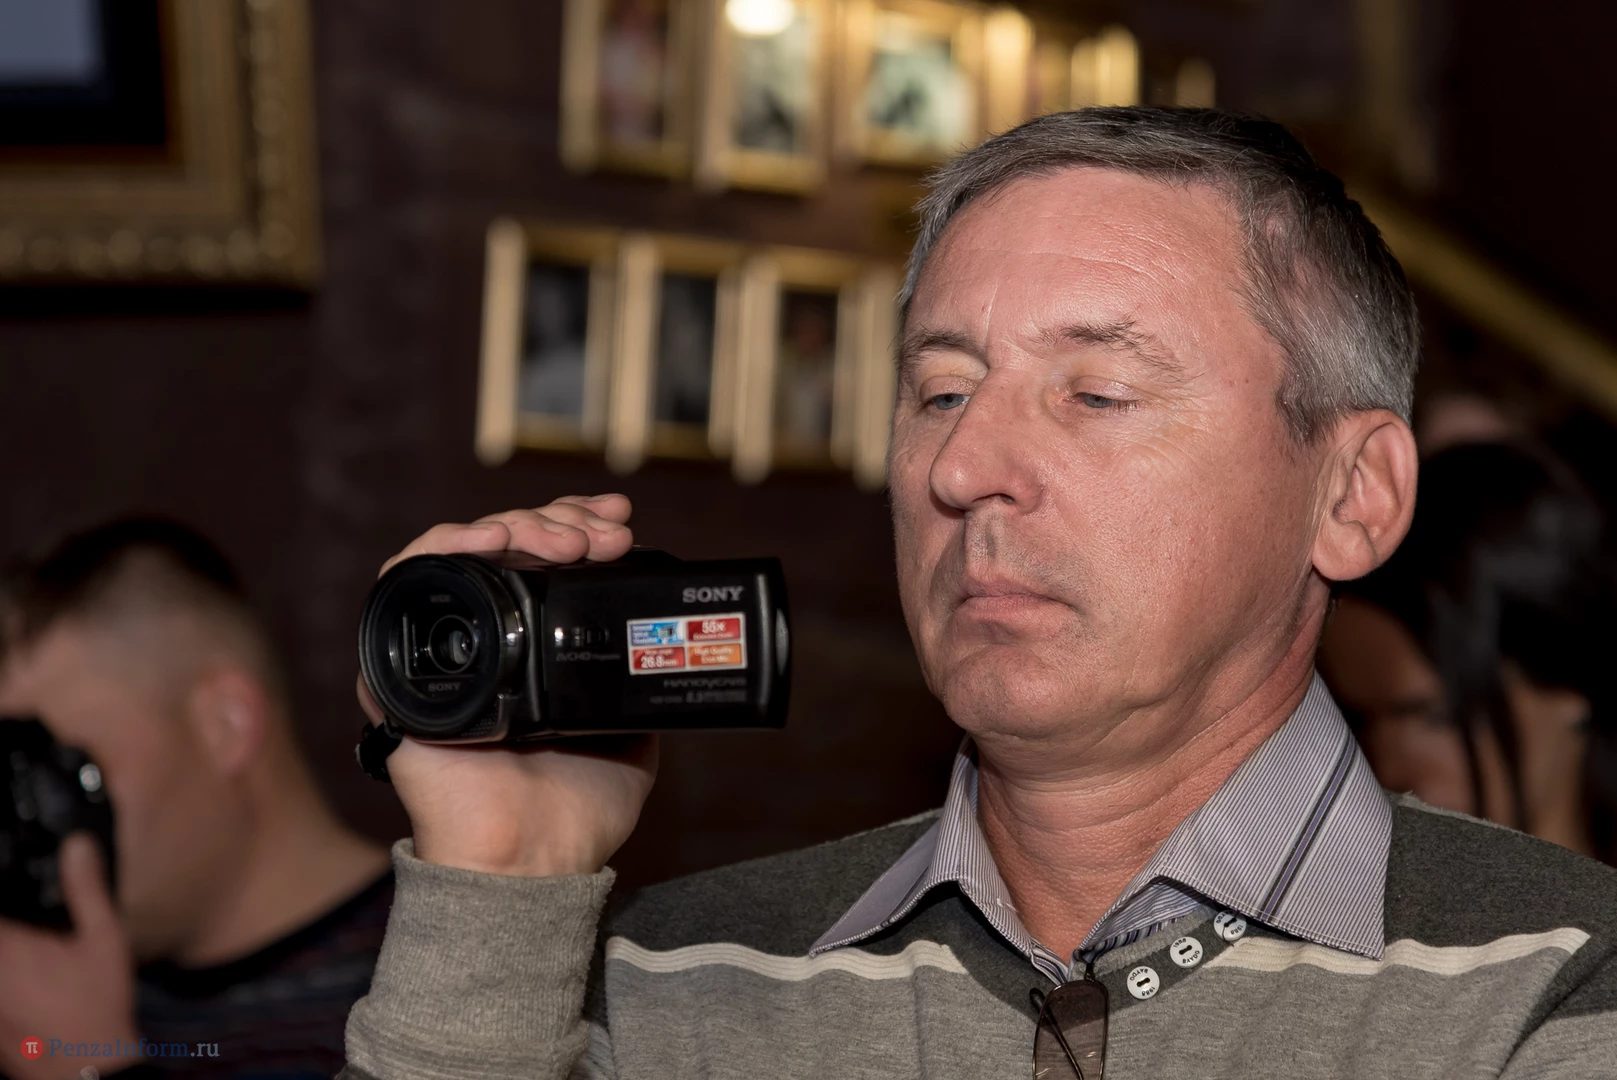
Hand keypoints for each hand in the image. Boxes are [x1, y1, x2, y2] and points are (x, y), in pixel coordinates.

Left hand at [0, 835, 138, 1079]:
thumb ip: (86, 889)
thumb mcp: (104, 938)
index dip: (0, 884)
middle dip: (8, 929)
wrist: (86, 1064)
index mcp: (7, 944)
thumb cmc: (97, 1002)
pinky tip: (24, 977)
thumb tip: (77, 845)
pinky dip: (6, 977)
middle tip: (26, 928)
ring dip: (9, 951)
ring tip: (26, 952)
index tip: (6, 873)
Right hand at [359, 495, 658, 877]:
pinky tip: (492, 542)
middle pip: (503, 544)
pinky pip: (400, 585)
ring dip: (513, 525)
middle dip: (557, 521)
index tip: (620, 523)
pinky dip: (444, 548)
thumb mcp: (629, 726)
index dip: (575, 526)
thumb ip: (635, 680)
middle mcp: (480, 643)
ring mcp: (437, 652)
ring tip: (564, 538)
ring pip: (458, 552)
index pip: (539, 560)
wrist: (534, 858)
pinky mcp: (397, 668)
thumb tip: (667, 635)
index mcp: (528, 650)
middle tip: (604, 534)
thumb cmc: (576, 810)